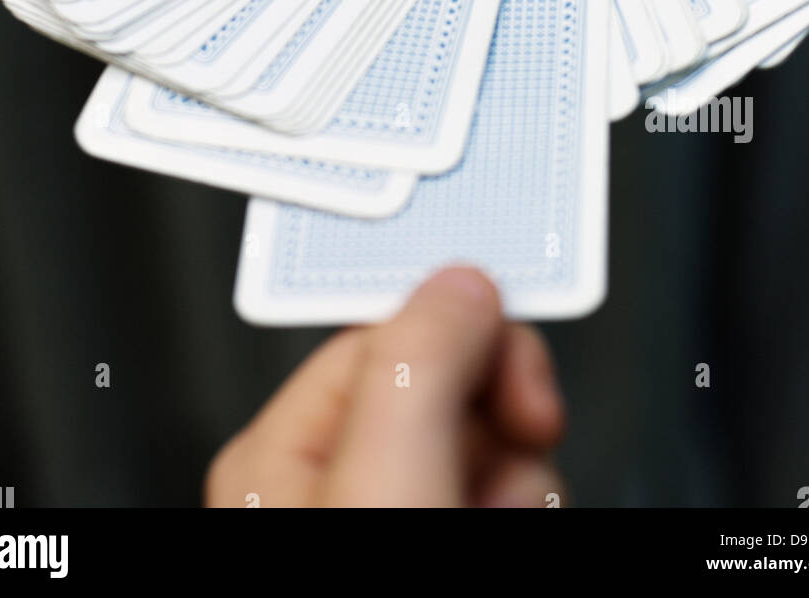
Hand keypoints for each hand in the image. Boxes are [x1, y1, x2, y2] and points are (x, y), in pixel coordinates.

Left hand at [205, 268, 565, 507]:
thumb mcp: (387, 484)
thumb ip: (419, 366)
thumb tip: (460, 282)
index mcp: (282, 452)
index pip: (388, 331)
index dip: (462, 332)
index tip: (515, 346)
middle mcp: (334, 480)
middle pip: (452, 382)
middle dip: (502, 421)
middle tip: (510, 466)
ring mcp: (395, 511)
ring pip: (496, 440)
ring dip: (521, 478)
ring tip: (501, 518)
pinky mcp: (447, 522)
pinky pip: (512, 485)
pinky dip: (526, 504)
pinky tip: (509, 525)